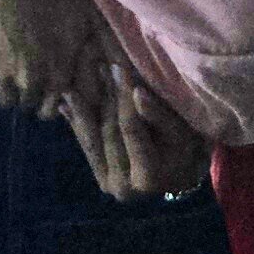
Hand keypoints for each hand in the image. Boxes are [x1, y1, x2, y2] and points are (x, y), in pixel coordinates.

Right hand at [0, 0, 123, 125]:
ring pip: (5, 103)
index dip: (50, 101)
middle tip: (26, 79)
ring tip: (7, 77)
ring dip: (8, 94)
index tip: (45, 87)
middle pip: (29, 107)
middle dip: (29, 96)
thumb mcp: (87, 17)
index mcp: (59, 74)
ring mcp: (4, 77)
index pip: (53, 111)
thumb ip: (105, 48)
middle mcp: (32, 82)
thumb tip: (123, 71)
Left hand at [66, 62, 206, 205]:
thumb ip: (159, 116)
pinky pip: (87, 146)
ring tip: (72, 84)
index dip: (124, 97)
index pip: (130, 128)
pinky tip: (64, 105)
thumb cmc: (189, 151)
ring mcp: (108, 184)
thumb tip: (137, 94)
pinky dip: (76, 124)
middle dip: (106, 96)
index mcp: (147, 178)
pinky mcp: (100, 178)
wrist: (181, 176)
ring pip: (93, 139)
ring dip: (82, 109)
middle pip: (110, 132)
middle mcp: (123, 187)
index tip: (120, 67)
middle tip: (100, 65)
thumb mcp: (181, 134)